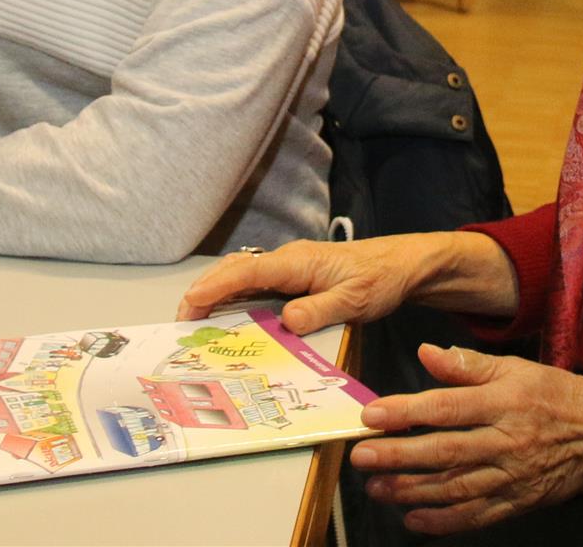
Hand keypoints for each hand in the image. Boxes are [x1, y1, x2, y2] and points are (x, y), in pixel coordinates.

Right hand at [177, 236, 442, 333]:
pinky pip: (254, 282)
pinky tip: (227, 313)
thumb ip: (319, 311)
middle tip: (182, 319)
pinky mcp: (293, 276)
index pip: (246, 271)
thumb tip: (285, 323)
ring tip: (194, 317)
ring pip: (241, 273)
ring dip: (215, 291)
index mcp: (296, 262)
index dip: (216, 287)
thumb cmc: (379, 279)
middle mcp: (286, 260)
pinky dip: (232, 294)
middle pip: (234, 269)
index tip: (190, 303)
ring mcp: (288, 267)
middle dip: (204, 289)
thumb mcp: (354, 300)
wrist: (400, 265)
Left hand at [351, 345, 582, 534]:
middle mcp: (507, 442)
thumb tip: (426, 352)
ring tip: (377, 488)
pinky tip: (414, 518)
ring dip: (412, 491)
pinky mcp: (520, 500)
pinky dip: (445, 521)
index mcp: (503, 402)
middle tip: (362, 458)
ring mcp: (514, 476)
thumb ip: (467, 365)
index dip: (406, 412)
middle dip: (398, 457)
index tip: (371, 416)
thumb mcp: (514, 368)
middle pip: (445, 452)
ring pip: (456, 488)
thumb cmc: (555, 394)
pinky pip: (478, 515)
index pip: (446, 408)